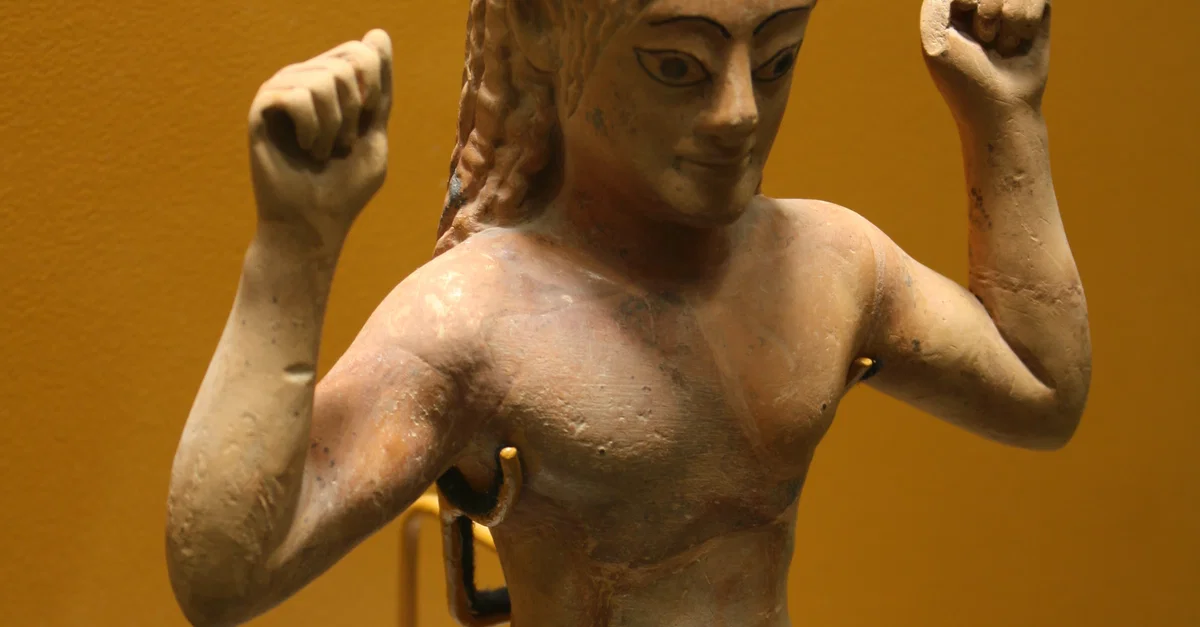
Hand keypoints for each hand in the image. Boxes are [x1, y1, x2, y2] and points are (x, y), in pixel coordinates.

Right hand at [248, 29, 392, 248]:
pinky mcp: (261, 108)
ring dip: (334, 126)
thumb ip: (379, 89)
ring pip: (324, 79)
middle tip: (342, 143)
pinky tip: (306, 149)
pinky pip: (298, 96)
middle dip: (356, 111)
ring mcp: (281, 90)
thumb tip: (377, 33)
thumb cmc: (344, 186)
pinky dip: (313, 129)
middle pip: (347, 62)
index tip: (367, 121)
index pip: (363, 51)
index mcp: (332, 82)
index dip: (375, 87)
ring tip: (322, 151)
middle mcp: (304, 78)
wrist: (314, 223)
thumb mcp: (375, 133)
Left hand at [920, 0, 1050, 126]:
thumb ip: (939, 4)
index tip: (964, 28)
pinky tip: (1017, 43)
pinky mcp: (1036, 11)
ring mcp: (1009, 3)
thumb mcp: (936, 39)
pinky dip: (1024, 24)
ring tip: (1000, 46)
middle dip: (987, 13)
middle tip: (983, 41)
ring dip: (1006, 23)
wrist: (999, 107)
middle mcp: (980, 0)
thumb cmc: (964, 79)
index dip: (968, 3)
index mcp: (950, 5)